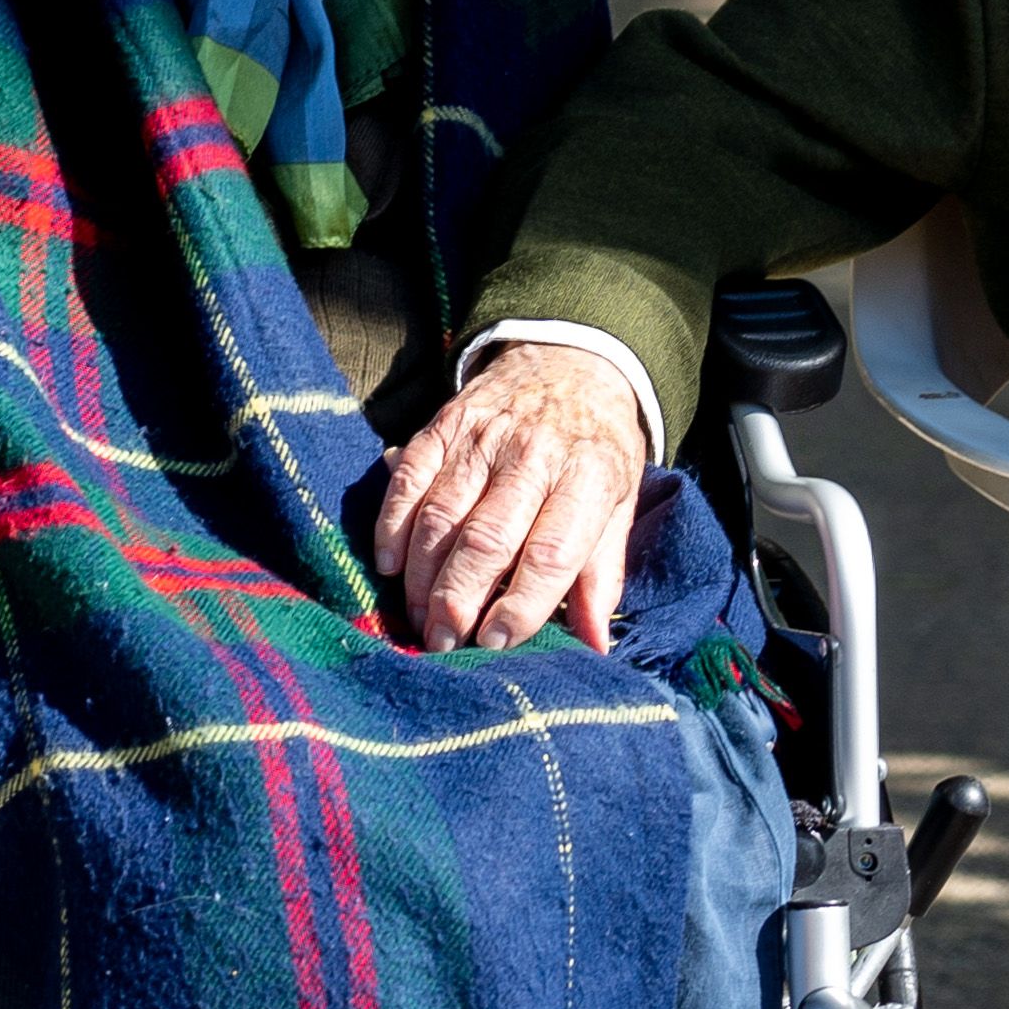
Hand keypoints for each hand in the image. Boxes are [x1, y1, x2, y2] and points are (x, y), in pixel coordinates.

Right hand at [374, 344, 648, 651]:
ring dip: (422, 575)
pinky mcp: (446, 424)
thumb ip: (602, 577)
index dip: (521, 604)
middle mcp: (534, 455)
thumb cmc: (597, 450)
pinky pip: (410, 478)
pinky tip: (388, 564)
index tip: (496, 642)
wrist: (573, 359)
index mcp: (588, 478)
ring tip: (418, 619)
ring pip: (441, 514)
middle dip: (458, 600)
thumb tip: (595, 649)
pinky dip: (393, 523)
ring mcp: (485, 436)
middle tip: (443, 644)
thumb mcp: (619, 505)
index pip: (551, 553)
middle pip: (486, 538)